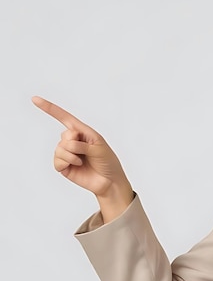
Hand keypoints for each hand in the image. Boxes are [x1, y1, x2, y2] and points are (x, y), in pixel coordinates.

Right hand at [32, 96, 133, 219]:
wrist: (110, 181)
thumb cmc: (108, 162)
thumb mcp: (99, 148)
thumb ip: (83, 144)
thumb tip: (67, 145)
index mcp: (83, 132)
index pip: (64, 117)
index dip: (50, 108)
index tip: (35, 99)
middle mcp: (73, 141)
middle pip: (64, 135)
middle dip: (75, 143)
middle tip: (86, 151)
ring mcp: (67, 153)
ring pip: (60, 148)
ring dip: (72, 155)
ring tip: (82, 160)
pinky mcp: (64, 166)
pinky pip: (57, 161)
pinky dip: (67, 162)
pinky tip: (77, 165)